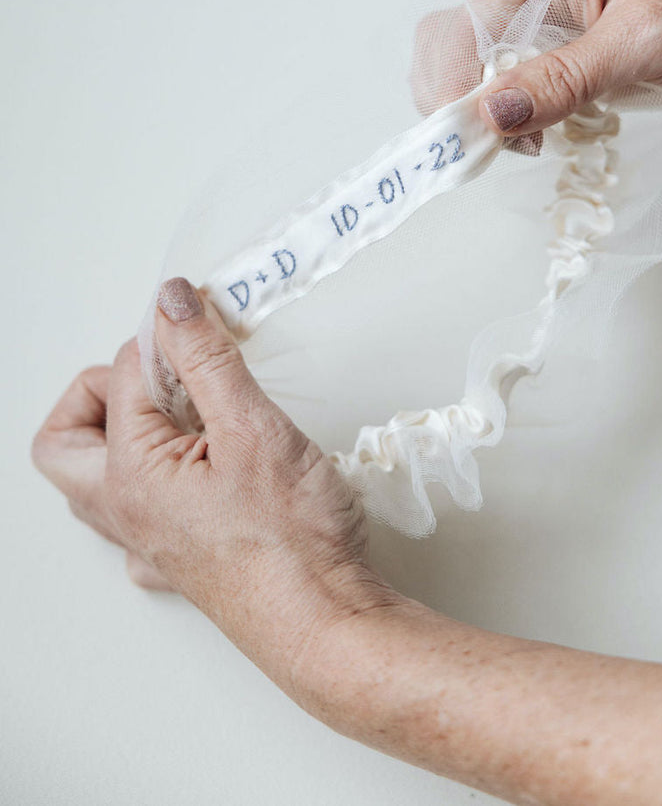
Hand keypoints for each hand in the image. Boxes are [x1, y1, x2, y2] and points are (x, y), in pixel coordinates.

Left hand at [34, 278, 386, 691]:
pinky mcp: (179, 561)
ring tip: (176, 413)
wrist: (327, 624)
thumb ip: (204, 357)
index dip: (164, 336)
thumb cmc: (293, 543)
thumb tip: (171, 304)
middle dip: (99, 391)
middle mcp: (126, 512)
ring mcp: (148, 543)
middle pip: (67, 438)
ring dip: (118, 436)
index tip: (203, 322)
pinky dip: (148, 484)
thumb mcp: (252, 426)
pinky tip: (191, 473)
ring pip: (93, 482)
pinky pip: (134, 521)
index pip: (122, 374)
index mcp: (130, 474)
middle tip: (158, 373)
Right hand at [473, 0, 661, 135]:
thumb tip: (494, 111)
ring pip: (483, 78)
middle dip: (464, 98)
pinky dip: (516, 122)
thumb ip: (565, 76)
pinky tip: (534, 137)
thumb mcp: (640, 35)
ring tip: (520, 143)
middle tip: (489, 144)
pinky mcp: (566, 62)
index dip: (455, 76)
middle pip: (462, 50)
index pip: (468, 22)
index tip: (466, 128)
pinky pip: (517, 95)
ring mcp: (549, 31)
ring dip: (489, 116)